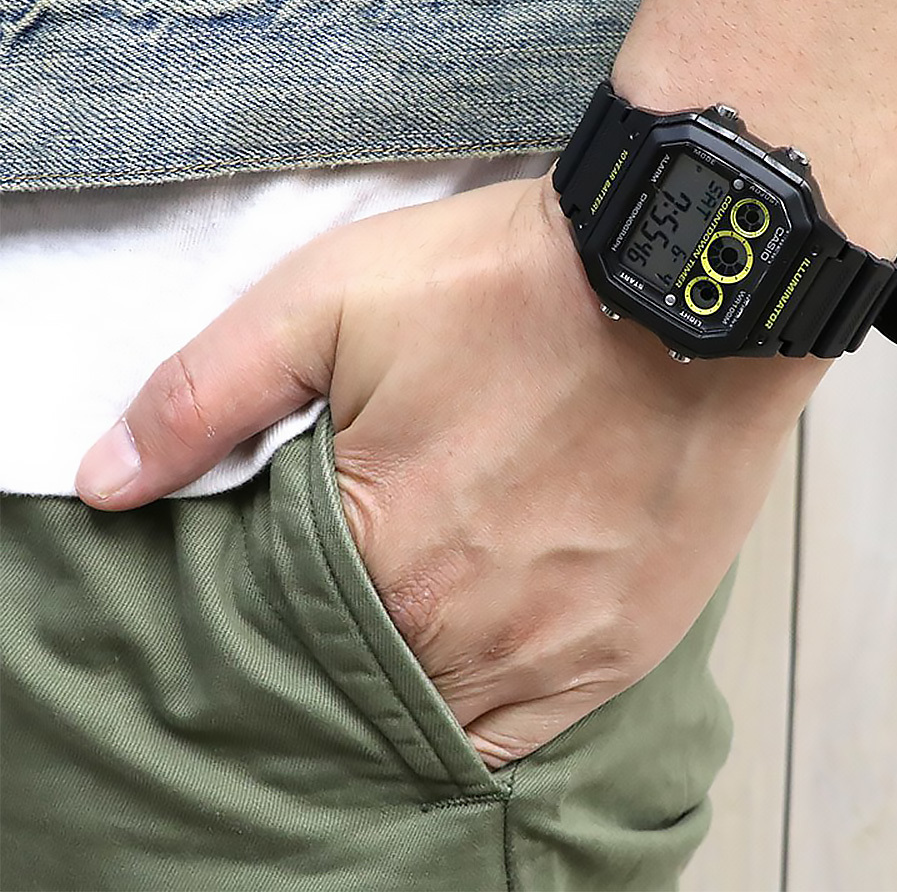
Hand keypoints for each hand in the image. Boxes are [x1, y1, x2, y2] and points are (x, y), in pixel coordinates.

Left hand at [76, 174, 823, 766]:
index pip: (289, 640)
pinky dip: (494, 704)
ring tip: (420, 622)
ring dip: (423, 682)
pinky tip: (482, 653)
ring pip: (453, 717)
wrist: (679, 281)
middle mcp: (469, 627)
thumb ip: (204, 397)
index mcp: (382, 554)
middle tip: (364, 590)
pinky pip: (537, 725)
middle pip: (374, 681)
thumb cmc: (509, 286)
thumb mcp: (327, 303)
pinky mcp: (628, 641)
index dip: (280, 614)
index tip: (292, 583)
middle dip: (350, 649)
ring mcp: (557, 647)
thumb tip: (107, 483)